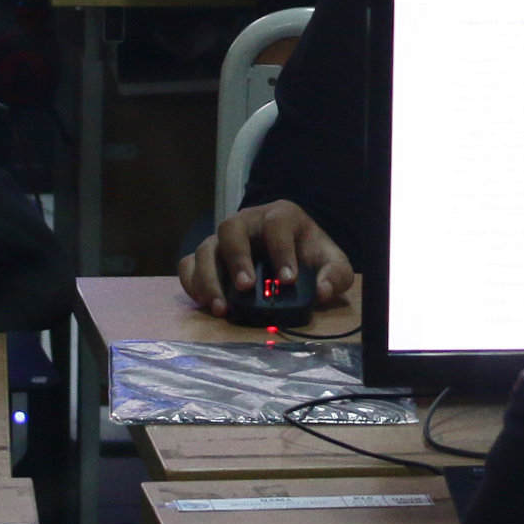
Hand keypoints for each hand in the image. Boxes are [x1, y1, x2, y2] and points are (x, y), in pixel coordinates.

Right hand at [179, 203, 353, 315]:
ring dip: (210, 278)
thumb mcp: (331, 261)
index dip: (281, 251)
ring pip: (205, 248)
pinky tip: (207, 303)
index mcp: (280, 216)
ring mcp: (223, 239)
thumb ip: (335, 274)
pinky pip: (189, 264)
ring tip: (222, 307)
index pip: (276, 225)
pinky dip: (193, 283)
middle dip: (237, 258)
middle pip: (231, 228)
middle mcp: (247, 221)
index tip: (288, 280)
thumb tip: (320, 291)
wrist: (290, 251)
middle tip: (246, 287)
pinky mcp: (208, 257)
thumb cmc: (308, 253)